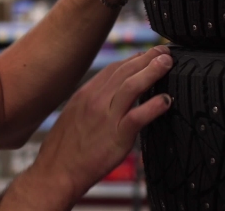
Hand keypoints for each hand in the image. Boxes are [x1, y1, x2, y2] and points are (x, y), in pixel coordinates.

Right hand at [30, 46, 173, 203]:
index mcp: (85, 94)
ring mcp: (106, 117)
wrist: (56, 172)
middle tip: (164, 51)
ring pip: (132, 86)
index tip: (147, 54)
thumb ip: (91, 103)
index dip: (133, 59)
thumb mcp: (74, 115)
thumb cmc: (64, 149)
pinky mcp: (116, 136)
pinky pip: (138, 116)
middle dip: (147, 58)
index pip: (113, 69)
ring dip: (152, 71)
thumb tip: (107, 97)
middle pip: (125, 71)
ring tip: (168, 63)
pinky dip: (154, 106)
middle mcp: (96, 100)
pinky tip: (166, 100)